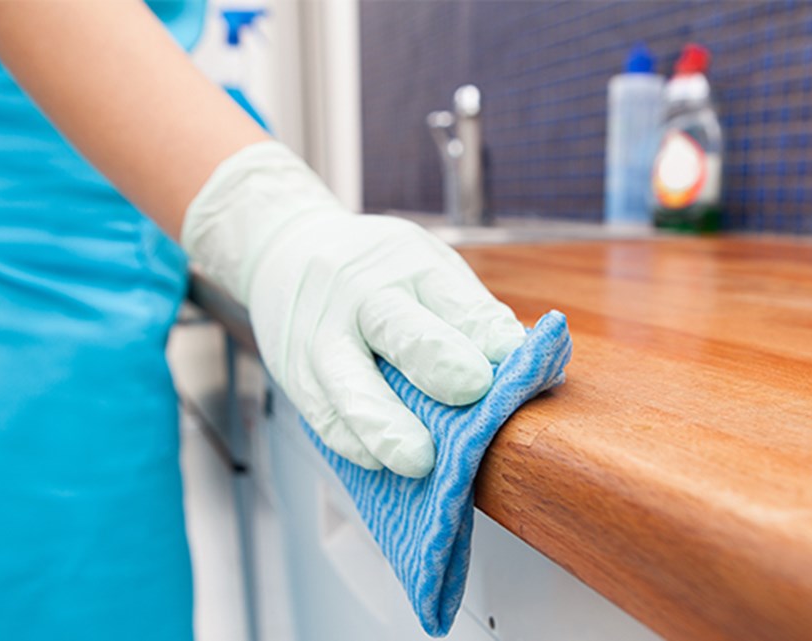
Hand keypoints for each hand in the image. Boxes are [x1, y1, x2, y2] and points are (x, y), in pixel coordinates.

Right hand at [182, 142, 525, 476]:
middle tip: (472, 390)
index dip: (485, 330)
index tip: (515, 356)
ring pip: (349, 383)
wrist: (284, 250)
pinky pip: (322, 413)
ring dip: (385, 424)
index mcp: (409, 265)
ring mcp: (322, 336)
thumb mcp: (425, 265)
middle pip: (399, 328)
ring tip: (418, 460)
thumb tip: (528, 365)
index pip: (453, 298)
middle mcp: (363, 296)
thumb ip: (469, 313)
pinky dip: (351, 440)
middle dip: (437, 360)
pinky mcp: (294, 373)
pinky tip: (377, 462)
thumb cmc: (377, 269)